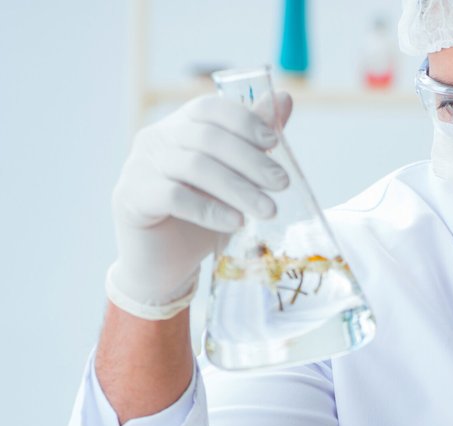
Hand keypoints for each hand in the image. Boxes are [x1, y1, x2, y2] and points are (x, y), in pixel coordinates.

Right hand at [107, 92, 292, 319]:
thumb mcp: (234, 179)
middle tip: (282, 184)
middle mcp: (156, 139)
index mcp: (180, 127)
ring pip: (195, 167)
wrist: (166, 263)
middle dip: (251, 161)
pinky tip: (235, 223)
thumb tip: (284, 98)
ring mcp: (139, 166)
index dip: (243, 121)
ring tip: (268, 210)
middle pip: (206, 138)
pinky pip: (174, 196)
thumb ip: (254, 142)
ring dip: (238, 189)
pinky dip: (210, 210)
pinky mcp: (131, 197)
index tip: (275, 143)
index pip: (209, 108)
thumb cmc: (202, 218)